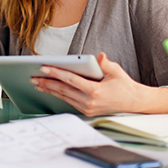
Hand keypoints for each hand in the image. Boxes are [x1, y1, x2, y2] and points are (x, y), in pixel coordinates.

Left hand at [30, 52, 162, 115]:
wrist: (134, 103)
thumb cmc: (124, 85)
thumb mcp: (116, 71)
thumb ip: (105, 64)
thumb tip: (98, 56)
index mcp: (95, 91)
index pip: (70, 80)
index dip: (56, 73)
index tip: (43, 68)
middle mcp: (89, 102)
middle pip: (63, 90)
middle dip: (46, 83)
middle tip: (33, 77)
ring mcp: (87, 108)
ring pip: (64, 97)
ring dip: (49, 90)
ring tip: (37, 84)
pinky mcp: (87, 111)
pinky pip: (69, 101)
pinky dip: (58, 95)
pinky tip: (49, 90)